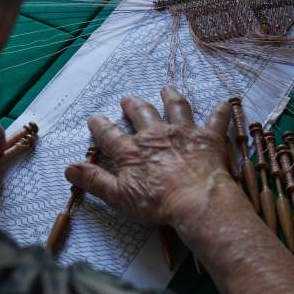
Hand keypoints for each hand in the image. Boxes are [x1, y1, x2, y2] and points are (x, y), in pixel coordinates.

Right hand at [64, 86, 243, 227]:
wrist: (196, 200)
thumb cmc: (156, 203)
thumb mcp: (118, 196)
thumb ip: (94, 180)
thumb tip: (68, 169)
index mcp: (132, 151)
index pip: (109, 135)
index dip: (100, 126)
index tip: (94, 118)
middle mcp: (156, 135)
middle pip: (142, 114)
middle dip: (133, 105)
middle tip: (128, 99)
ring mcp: (183, 133)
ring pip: (176, 108)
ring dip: (171, 97)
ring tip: (167, 89)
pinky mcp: (208, 138)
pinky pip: (216, 120)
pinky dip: (221, 111)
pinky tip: (225, 103)